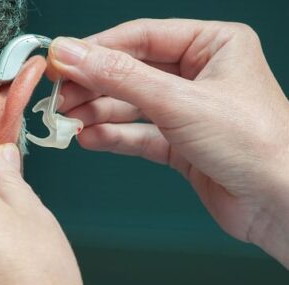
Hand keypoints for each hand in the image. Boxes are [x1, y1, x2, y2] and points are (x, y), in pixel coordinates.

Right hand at [48, 19, 288, 267]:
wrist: (281, 206)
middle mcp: (199, 75)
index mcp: (212, 45)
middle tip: (58, 94)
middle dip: (92, 84)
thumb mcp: (179, 101)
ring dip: (97, 111)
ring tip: (67, 119)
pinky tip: (89, 137)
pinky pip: (138, 134)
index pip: (140, 37)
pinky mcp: (180, 145)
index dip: (96, 49)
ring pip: (130, 104)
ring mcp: (187, 111)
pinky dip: (112, 136)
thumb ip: (120, 76)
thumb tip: (72, 54)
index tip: (61, 60)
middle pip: (131, 71)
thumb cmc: (257, 144)